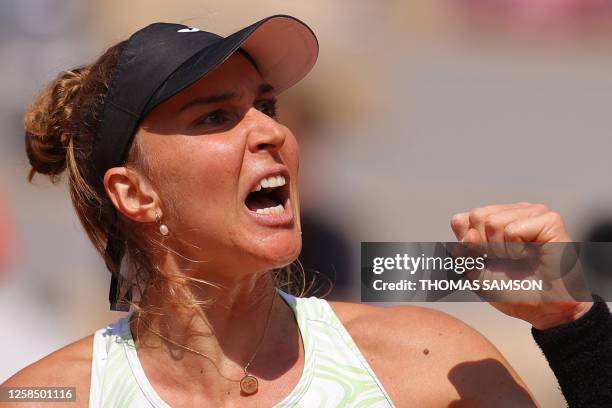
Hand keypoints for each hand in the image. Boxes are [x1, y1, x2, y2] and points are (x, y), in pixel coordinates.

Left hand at [450, 202, 592, 329]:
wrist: (545, 311)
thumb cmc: (514, 290)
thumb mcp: (476, 272)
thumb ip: (462, 248)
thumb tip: (462, 223)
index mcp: (496, 219)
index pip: (463, 219)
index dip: (467, 244)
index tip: (485, 260)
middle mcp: (514, 212)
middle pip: (477, 216)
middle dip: (484, 246)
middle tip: (506, 261)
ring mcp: (534, 213)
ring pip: (493, 222)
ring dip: (502, 250)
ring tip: (520, 259)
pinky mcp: (550, 221)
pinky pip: (513, 230)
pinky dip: (517, 250)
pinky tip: (532, 256)